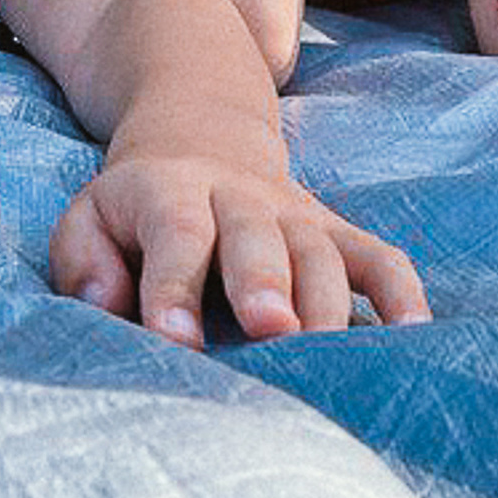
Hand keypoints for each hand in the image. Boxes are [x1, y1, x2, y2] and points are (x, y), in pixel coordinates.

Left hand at [50, 155, 428, 342]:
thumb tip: (107, 306)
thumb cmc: (135, 209)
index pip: (176, 234)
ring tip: (334, 359)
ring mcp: (297, 216)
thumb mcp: (87, 218)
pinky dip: (402, 294)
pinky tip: (413, 337)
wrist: (200, 138)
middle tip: (271, 329)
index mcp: (172, 193)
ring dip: (330, 304)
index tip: (175, 339)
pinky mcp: (338, 233)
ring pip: (323, 254)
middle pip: (259, 239)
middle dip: (266, 283)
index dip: (174, 286)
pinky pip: (380, 259)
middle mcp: (241, 201)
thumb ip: (84, 260)